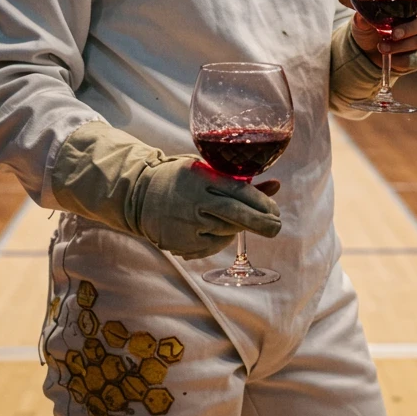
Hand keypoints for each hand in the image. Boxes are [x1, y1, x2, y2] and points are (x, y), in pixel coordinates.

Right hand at [136, 157, 281, 259]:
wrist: (139, 196)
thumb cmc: (180, 178)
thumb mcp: (207, 170)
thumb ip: (240, 180)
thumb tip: (277, 185)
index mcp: (202, 179)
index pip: (239, 192)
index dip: (262, 203)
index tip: (276, 211)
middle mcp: (195, 203)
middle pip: (236, 216)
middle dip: (261, 223)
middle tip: (276, 227)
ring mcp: (188, 225)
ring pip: (226, 232)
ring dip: (238, 229)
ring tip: (235, 221)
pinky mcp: (182, 244)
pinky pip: (212, 246)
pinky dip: (219, 239)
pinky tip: (213, 229)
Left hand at [341, 0, 416, 70]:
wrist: (365, 50)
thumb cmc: (369, 24)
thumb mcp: (360, 13)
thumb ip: (354, 3)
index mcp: (409, 8)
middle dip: (409, 29)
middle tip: (393, 34)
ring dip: (400, 45)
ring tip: (381, 47)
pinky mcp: (414, 58)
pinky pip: (413, 59)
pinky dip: (400, 59)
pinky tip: (389, 59)